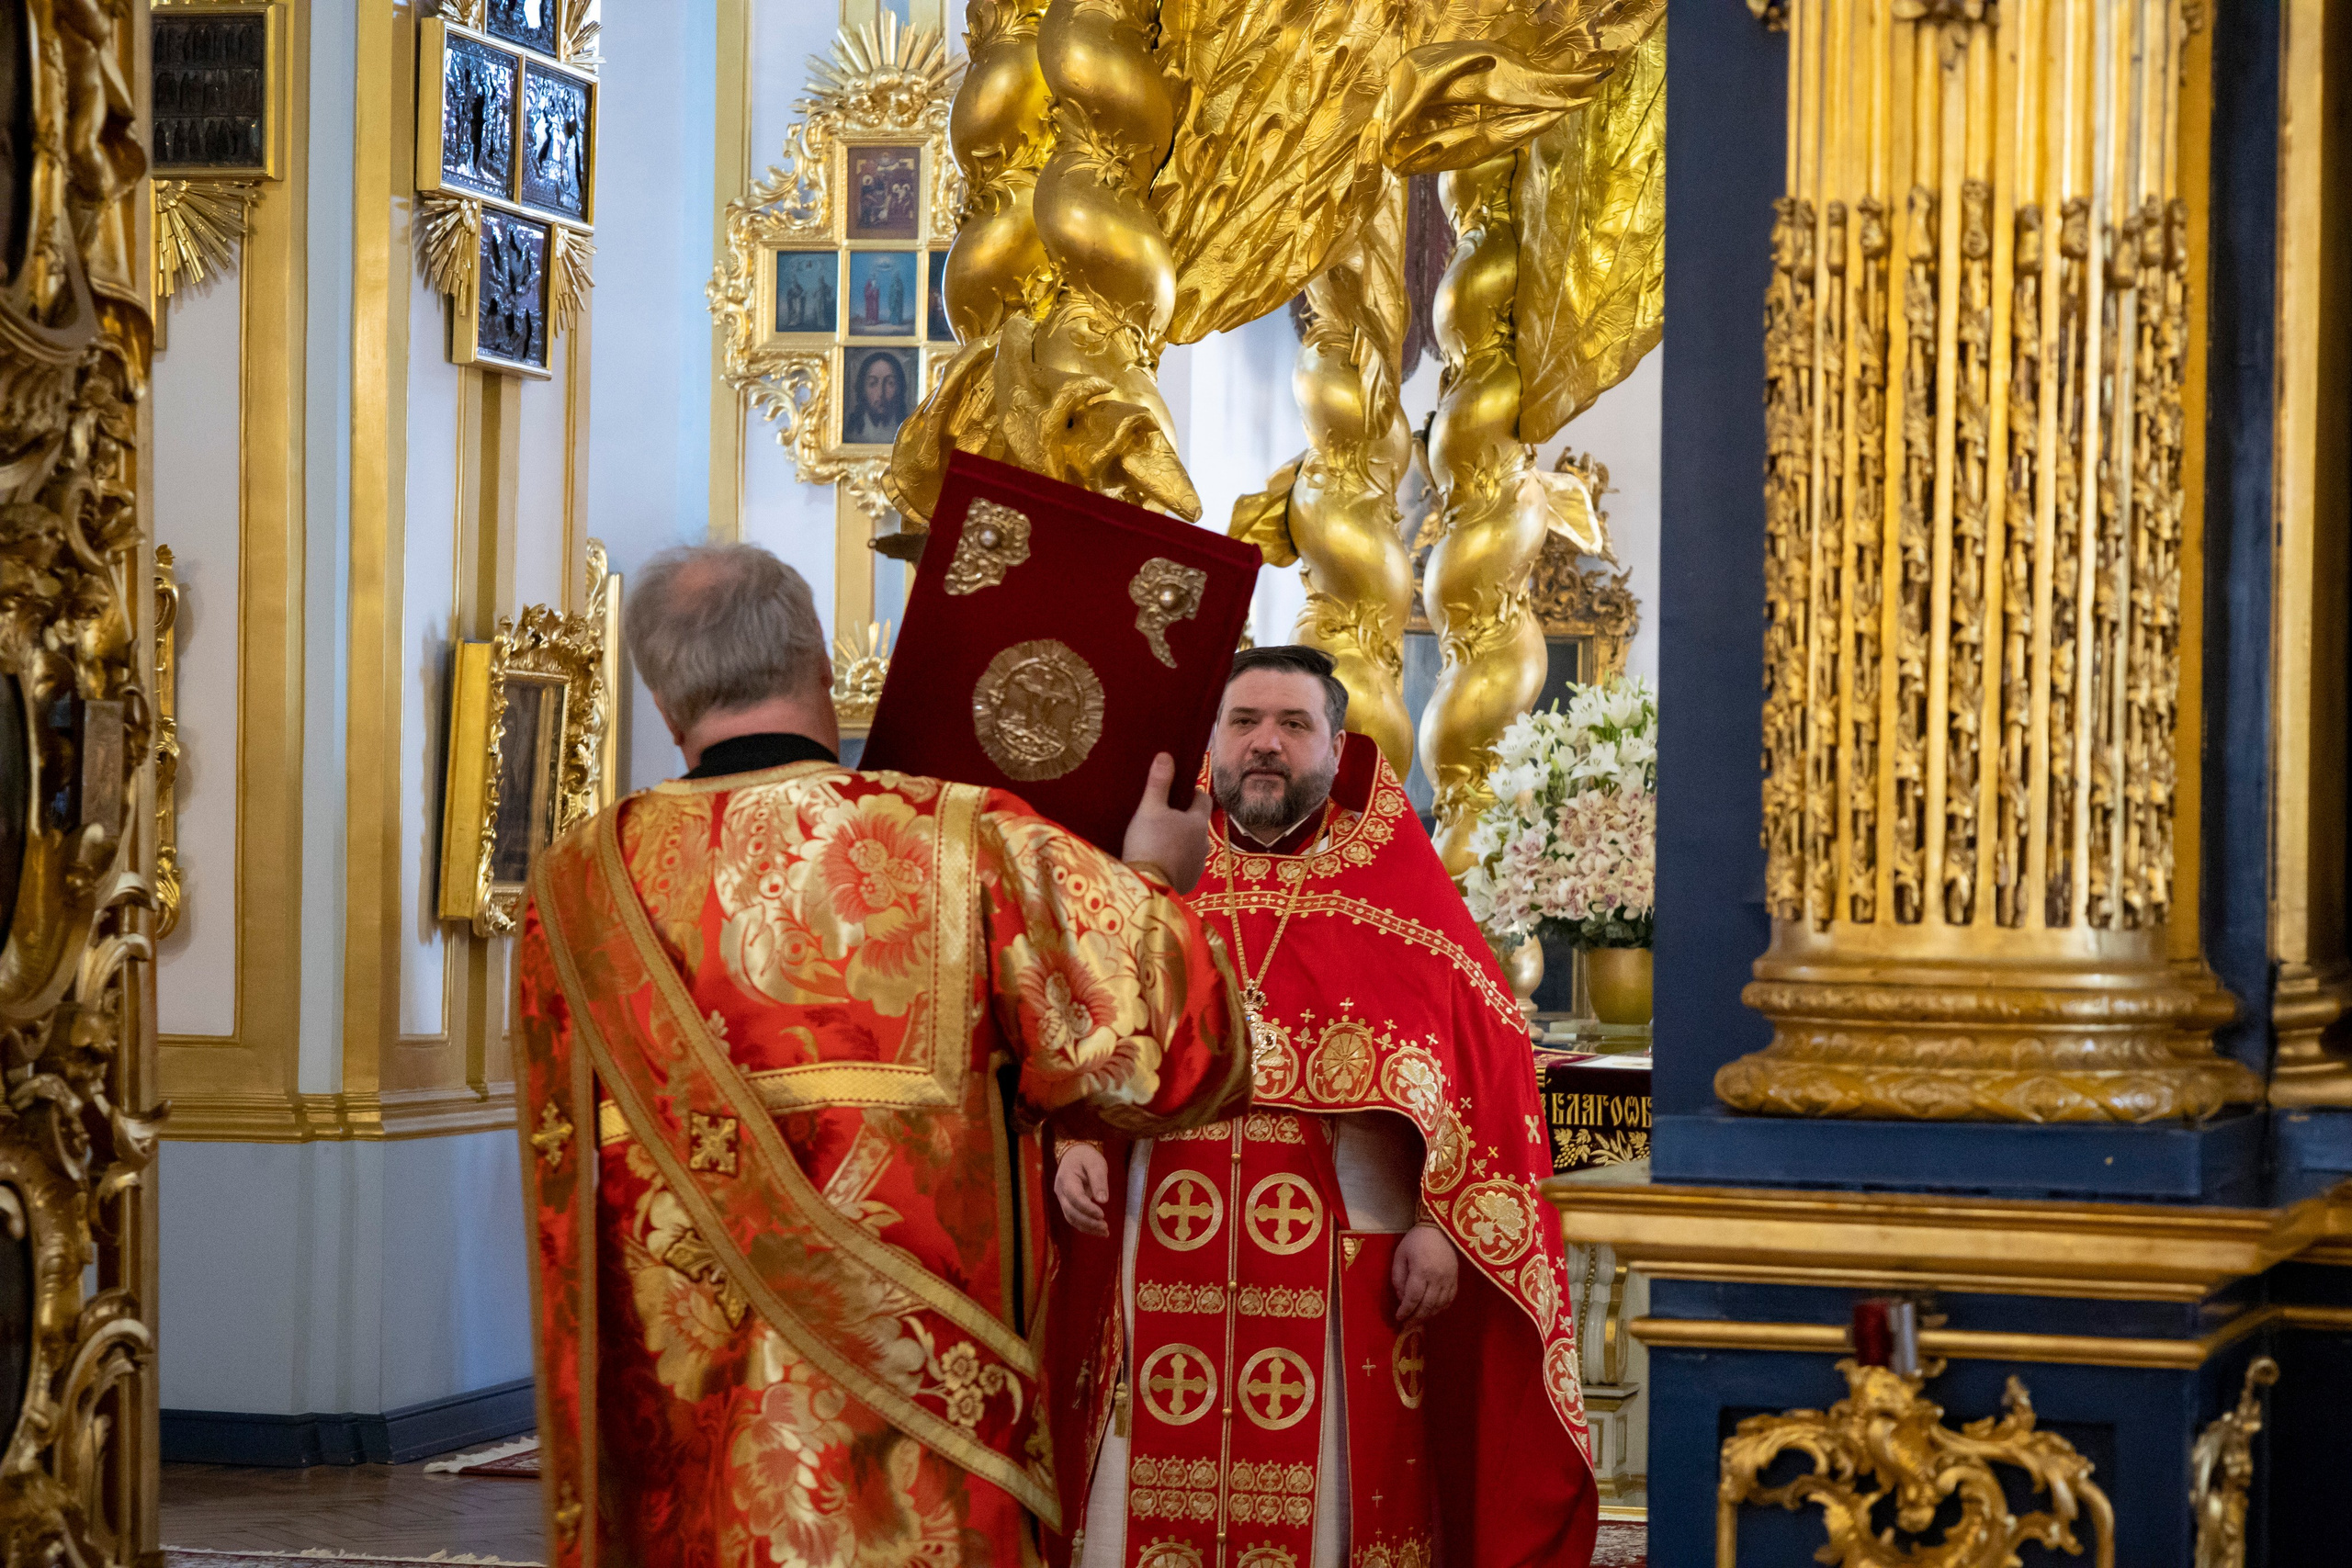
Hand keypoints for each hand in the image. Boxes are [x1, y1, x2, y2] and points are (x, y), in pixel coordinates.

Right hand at [1054, 1142, 1111, 1237]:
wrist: (1073, 1154)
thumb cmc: (1086, 1157)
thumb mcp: (1095, 1163)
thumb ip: (1099, 1180)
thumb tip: (1103, 1201)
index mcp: (1066, 1179)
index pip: (1075, 1198)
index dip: (1087, 1208)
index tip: (1102, 1215)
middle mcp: (1061, 1192)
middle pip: (1071, 1212)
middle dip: (1088, 1222)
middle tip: (1105, 1227)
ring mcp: (1063, 1199)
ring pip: (1071, 1218)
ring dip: (1087, 1227)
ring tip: (1105, 1232)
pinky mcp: (1067, 1204)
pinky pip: (1074, 1218)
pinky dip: (1085, 1226)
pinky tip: (1099, 1230)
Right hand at [1122, 752, 1213, 892]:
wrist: (1147, 887)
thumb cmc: (1149, 843)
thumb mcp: (1149, 808)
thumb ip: (1159, 782)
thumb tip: (1166, 756)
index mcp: (1198, 822)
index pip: (1204, 799)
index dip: (1191, 793)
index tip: (1176, 792)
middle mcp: (1204, 843)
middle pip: (1197, 823)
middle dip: (1184, 818)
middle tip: (1162, 816)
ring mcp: (1199, 865)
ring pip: (1192, 845)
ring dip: (1181, 841)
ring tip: (1158, 840)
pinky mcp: (1189, 882)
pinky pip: (1186, 865)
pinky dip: (1177, 861)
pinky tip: (1160, 861)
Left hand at [1391, 1223, 1458, 1328]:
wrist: (1440, 1228)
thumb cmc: (1416, 1240)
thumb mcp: (1400, 1255)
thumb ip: (1398, 1278)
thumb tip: (1402, 1298)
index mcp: (1422, 1270)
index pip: (1413, 1298)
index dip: (1405, 1311)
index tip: (1398, 1318)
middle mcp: (1437, 1278)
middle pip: (1427, 1305)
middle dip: (1416, 1318)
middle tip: (1407, 1326)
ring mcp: (1449, 1279)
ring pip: (1439, 1306)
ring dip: (1428, 1316)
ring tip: (1418, 1321)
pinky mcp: (1456, 1279)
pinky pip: (1449, 1300)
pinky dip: (1440, 1309)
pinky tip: (1432, 1312)